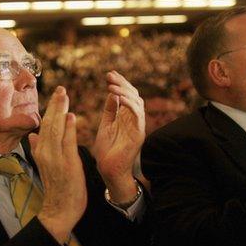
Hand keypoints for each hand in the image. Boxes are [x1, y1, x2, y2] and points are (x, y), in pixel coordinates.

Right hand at [29, 86, 86, 242]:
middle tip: (61, 88)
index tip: (57, 94)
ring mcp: (55, 159)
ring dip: (60, 111)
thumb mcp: (45, 166)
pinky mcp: (67, 165)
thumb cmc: (57, 188)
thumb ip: (39, 150)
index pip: (45, 126)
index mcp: (41, 152)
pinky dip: (68, 129)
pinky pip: (67, 143)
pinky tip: (71, 116)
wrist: (60, 210)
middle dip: (55, 105)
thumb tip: (32, 136)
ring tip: (64, 95)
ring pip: (56, 130)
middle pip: (49, 124)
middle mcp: (46, 153)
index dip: (50, 109)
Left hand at [93, 71, 144, 203]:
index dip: (121, 84)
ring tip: (112, 85)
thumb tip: (111, 92)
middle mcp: (135, 120)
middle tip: (110, 75)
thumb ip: (110, 110)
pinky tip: (119, 97)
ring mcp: (138, 127)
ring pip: (137, 103)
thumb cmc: (106, 151)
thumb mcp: (106, 125)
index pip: (128, 95)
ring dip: (125, 92)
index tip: (109, 74)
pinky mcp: (139, 135)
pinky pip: (138, 115)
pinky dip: (130, 104)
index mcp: (127, 117)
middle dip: (123, 84)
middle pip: (134, 96)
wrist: (109, 171)